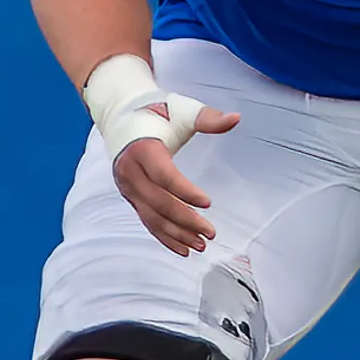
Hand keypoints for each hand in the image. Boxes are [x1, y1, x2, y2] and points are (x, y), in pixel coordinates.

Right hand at [108, 109, 240, 256]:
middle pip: (158, 202)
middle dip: (185, 220)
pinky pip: (147, 220)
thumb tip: (236, 118)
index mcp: (142, 149)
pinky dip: (164, 236)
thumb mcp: (183, 110)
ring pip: (152, 217)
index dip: (185, 191)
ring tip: (201, 245)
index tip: (208, 203)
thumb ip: (208, 118)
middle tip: (211, 233)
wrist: (123, 116)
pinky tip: (183, 248)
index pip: (164, 176)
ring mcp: (128, 187)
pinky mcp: (131, 196)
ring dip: (176, 234)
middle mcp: (130, 171)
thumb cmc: (158, 112)